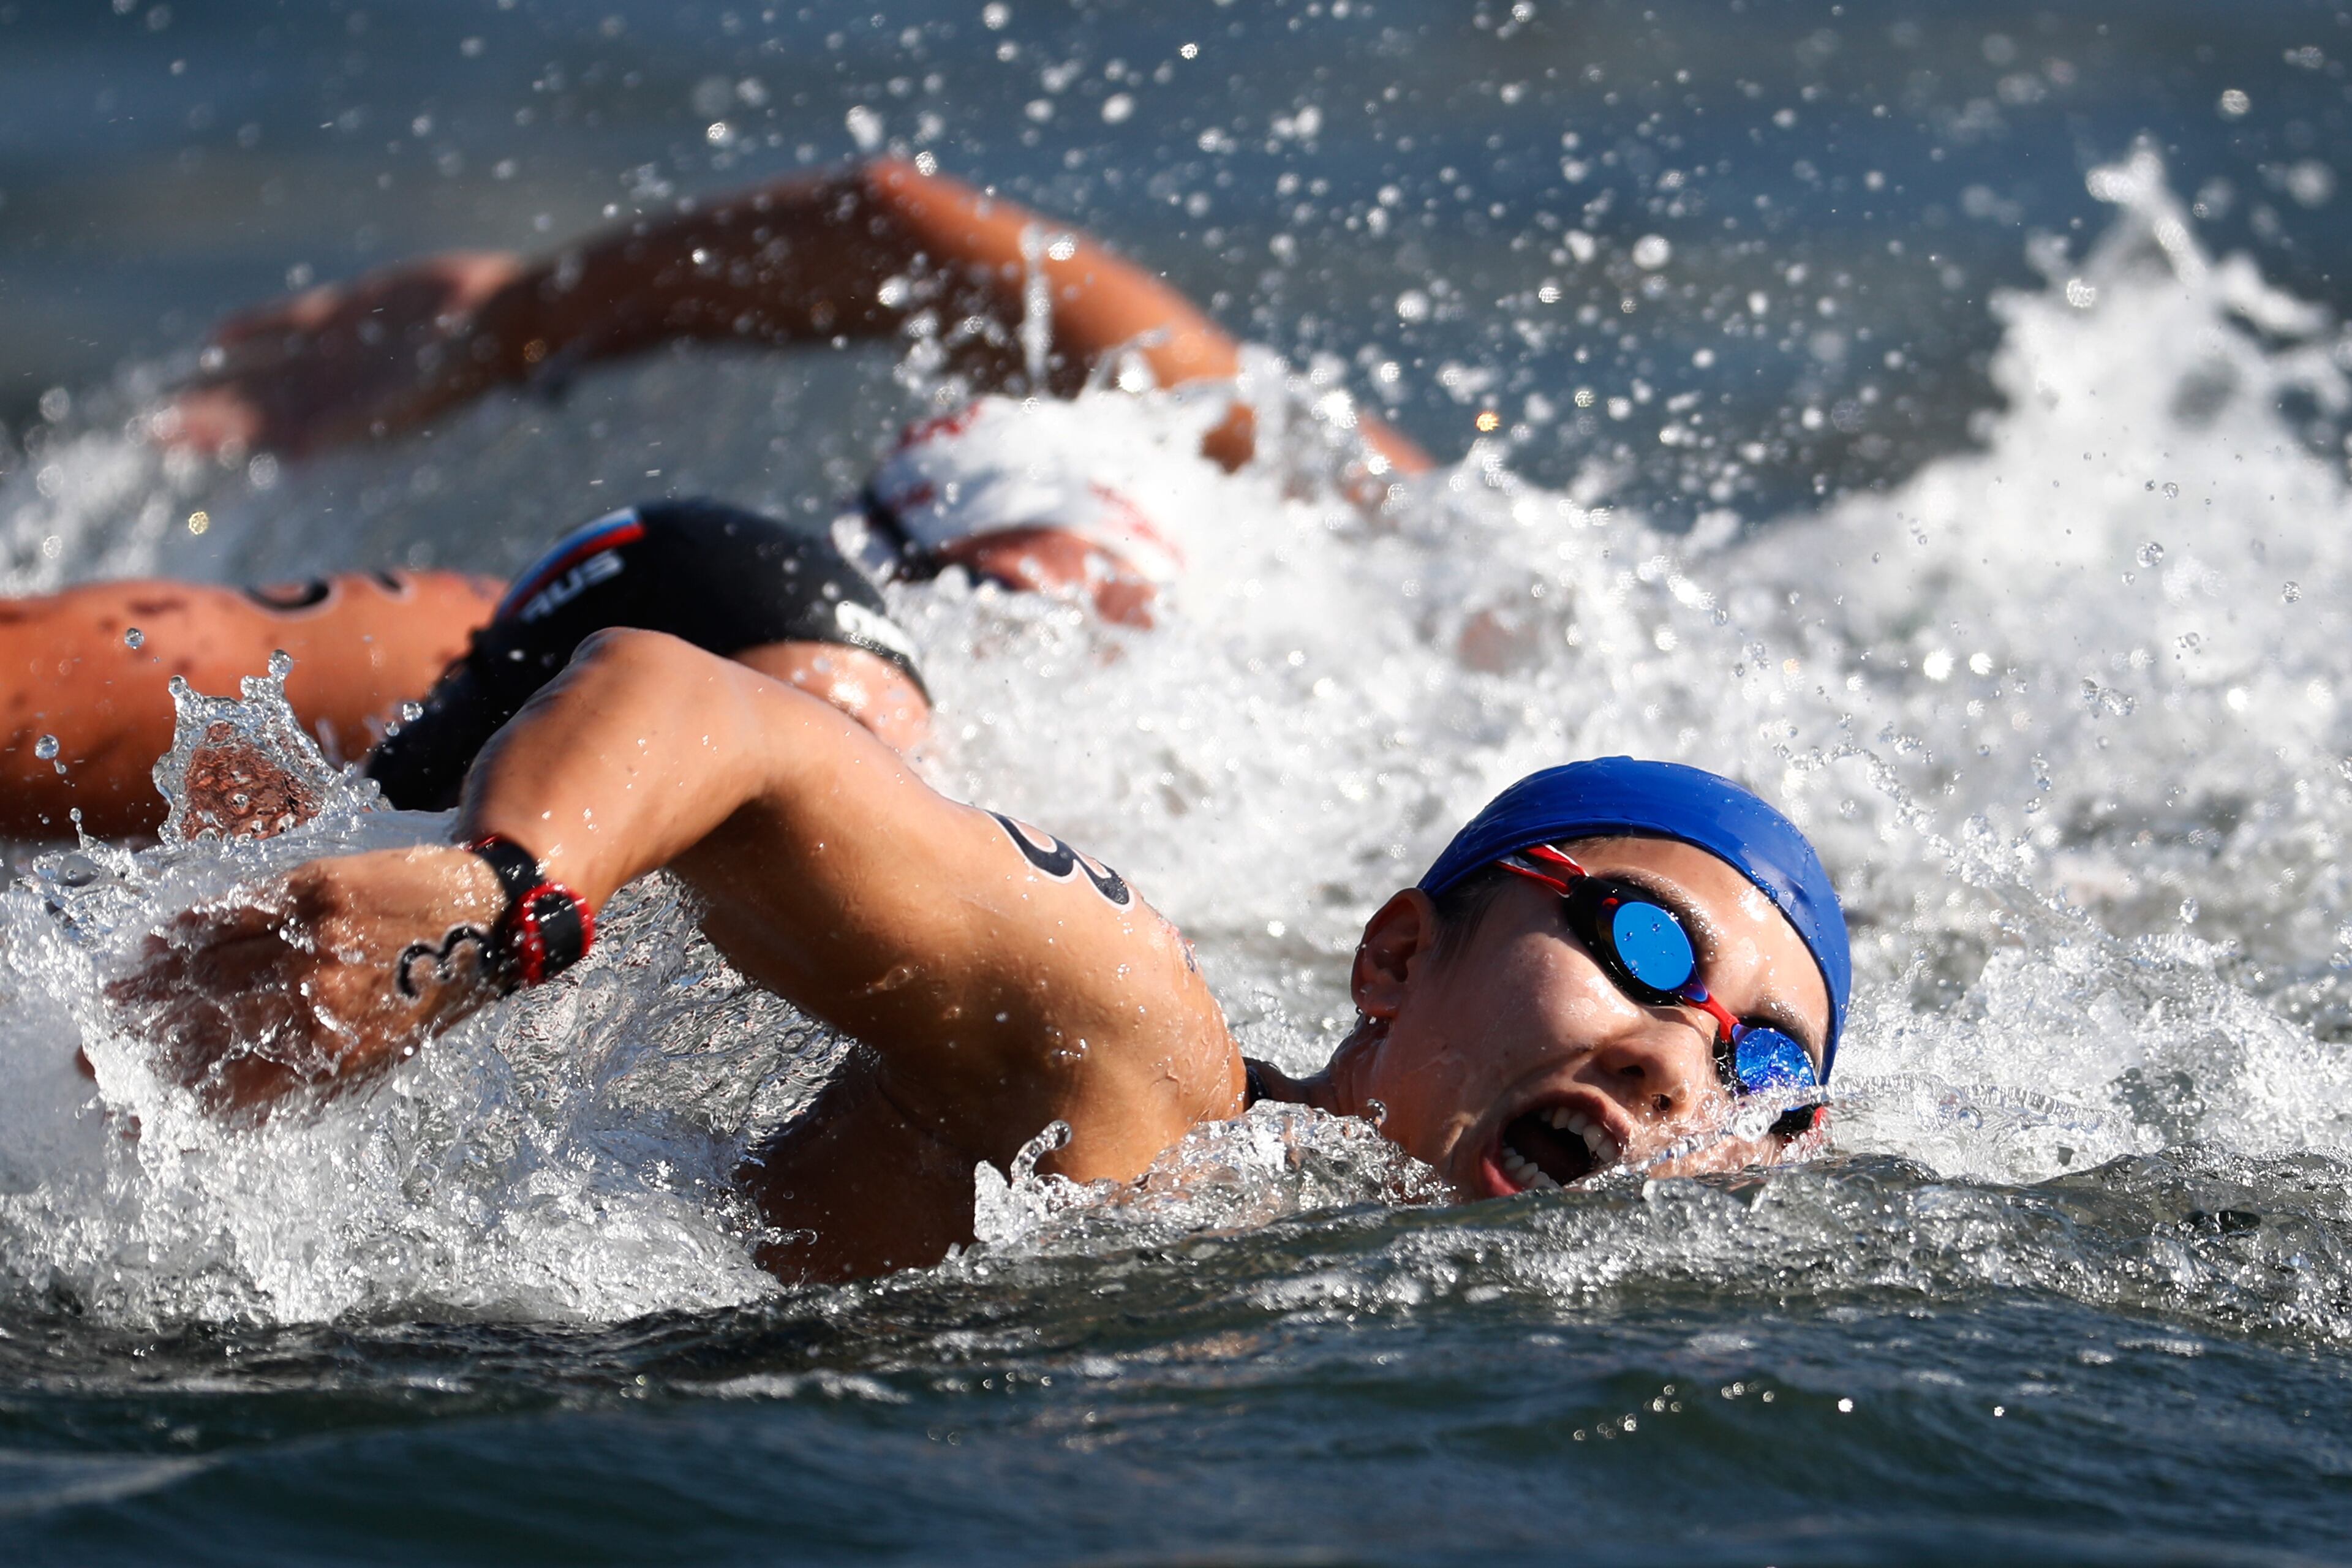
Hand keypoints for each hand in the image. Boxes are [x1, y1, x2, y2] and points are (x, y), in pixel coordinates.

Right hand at [107, 846, 507, 1112]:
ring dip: (148, 991)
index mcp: (334, 1054)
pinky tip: (155, 946)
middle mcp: (318, 998)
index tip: (130, 1117)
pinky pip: (232, 911)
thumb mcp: (377, 1060)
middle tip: (92, 1062)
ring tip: (112, 1006)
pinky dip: (186, 930)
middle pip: (202, 1031)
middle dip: (139, 1051)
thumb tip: (224, 1118)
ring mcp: (314, 939)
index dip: (172, 1108)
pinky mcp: (315, 888)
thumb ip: (304, 1086)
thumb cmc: (427, 997)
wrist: (491, 918)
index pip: (228, 1092)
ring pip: (206, 968)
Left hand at [163, 252, 530, 457]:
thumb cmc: (472, 367)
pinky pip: (287, 326)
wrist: (510, 318)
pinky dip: (253, 331)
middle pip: (256, 412)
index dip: (220, 442)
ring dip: (220, 385)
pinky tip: (217, 337)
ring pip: (263, 374)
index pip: (267, 438)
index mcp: (349, 422)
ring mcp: (339, 354)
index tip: (170, 445)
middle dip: (207, 422)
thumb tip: (293, 454)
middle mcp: (338, 393)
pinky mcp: (348, 313)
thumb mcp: (414, 400)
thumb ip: (354, 424)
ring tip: (172, 398)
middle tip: (153, 434)